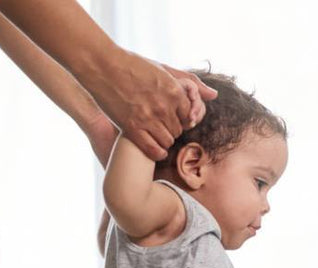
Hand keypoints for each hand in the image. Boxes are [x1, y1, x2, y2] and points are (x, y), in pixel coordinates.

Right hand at [82, 51, 216, 159]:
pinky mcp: (132, 129)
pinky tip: (153, 148)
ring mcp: (148, 119)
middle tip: (161, 126)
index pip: (189, 116)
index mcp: (174, 92)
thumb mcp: (164, 69)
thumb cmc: (132, 64)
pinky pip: (153, 150)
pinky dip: (157, 152)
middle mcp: (164, 107)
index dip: (182, 118)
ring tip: (154, 134)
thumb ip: (190, 83)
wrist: (103, 66)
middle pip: (179, 130)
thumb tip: (214, 95)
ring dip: (164, 140)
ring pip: (168, 141)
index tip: (173, 117)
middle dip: (172, 129)